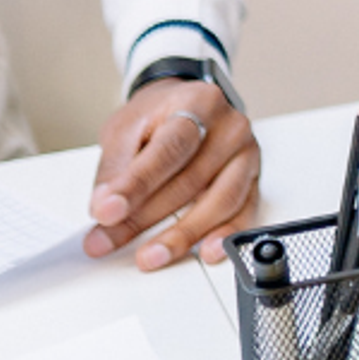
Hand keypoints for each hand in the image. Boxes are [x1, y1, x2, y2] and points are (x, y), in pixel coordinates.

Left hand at [87, 78, 259, 268]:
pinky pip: (244, 212)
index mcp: (196, 103)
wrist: (187, 107)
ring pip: (221, 201)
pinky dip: (225, 235)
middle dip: (145, 218)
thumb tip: (105, 208)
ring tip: (151, 256)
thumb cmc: (158, 116)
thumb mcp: (126, 129)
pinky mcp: (253, 179)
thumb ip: (114, 169)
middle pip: (191, 180)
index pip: (168, 149)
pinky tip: (208, 251)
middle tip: (108, 240)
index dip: (136, 184)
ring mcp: (246, 154)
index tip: (107, 211)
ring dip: (183, 235)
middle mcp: (229, 127)